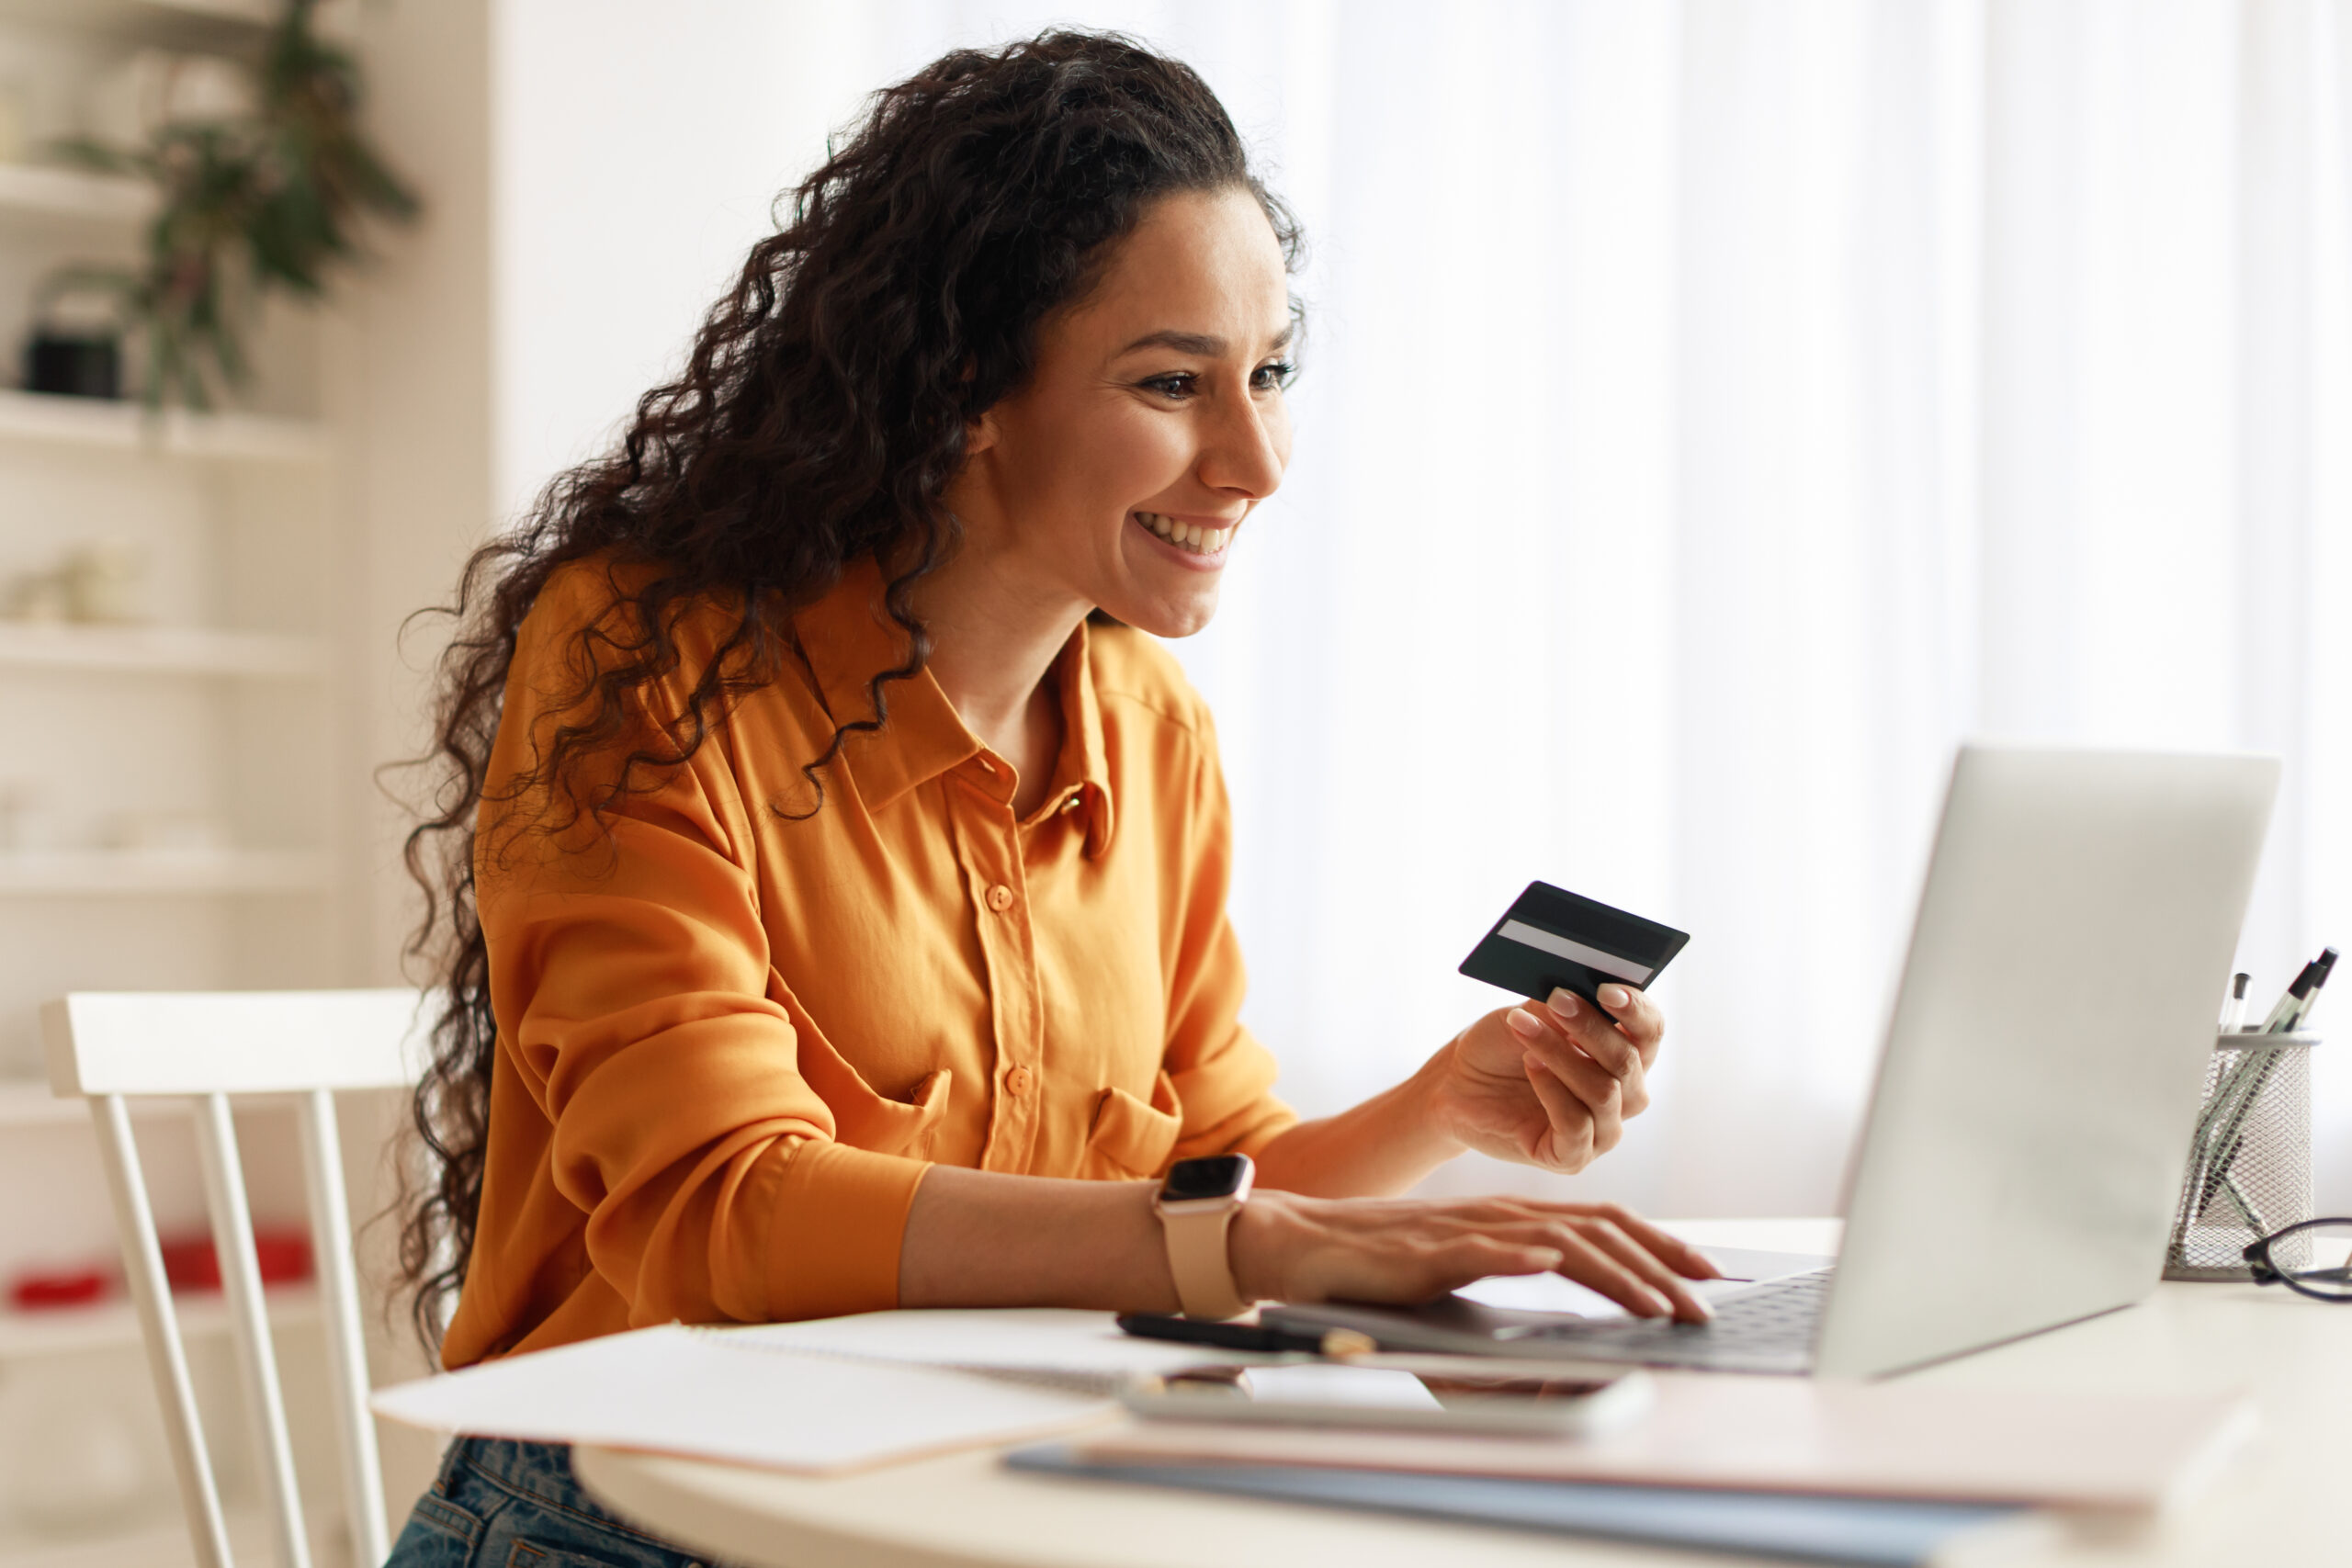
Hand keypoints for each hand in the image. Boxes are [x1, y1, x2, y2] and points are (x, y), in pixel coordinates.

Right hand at [1229, 1189, 1720, 1320]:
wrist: (1306, 1244)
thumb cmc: (1383, 1261)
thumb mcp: (1463, 1262)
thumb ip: (1511, 1268)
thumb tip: (1565, 1289)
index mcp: (1512, 1216)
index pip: (1602, 1221)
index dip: (1659, 1244)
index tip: (1705, 1275)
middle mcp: (1498, 1213)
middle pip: (1595, 1230)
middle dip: (1659, 1267)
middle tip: (1705, 1305)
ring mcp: (1463, 1230)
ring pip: (1553, 1243)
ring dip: (1613, 1275)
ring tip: (1657, 1306)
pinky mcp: (1424, 1253)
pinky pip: (1477, 1252)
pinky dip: (1516, 1258)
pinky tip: (1548, 1265)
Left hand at [1424, 984, 1663, 1172]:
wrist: (1458, 1085)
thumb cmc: (1501, 1047)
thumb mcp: (1531, 1015)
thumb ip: (1563, 1005)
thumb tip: (1583, 987)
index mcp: (1625, 1055)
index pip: (1649, 1032)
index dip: (1636, 1010)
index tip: (1607, 989)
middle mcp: (1624, 1096)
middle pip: (1628, 1062)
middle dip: (1591, 1027)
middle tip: (1556, 1000)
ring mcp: (1602, 1130)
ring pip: (1603, 1092)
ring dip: (1560, 1054)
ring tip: (1522, 1027)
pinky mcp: (1572, 1157)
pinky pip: (1577, 1125)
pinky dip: (1552, 1090)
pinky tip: (1530, 1065)